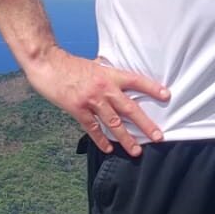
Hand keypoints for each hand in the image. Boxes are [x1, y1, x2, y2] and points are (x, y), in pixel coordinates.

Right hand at [24, 46, 169, 155]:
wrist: (47, 63)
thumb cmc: (70, 64)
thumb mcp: (94, 65)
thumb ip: (107, 75)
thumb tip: (118, 81)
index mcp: (110, 75)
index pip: (136, 81)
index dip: (152, 88)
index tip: (166, 96)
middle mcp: (104, 88)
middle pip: (130, 109)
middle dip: (145, 124)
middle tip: (158, 136)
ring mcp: (91, 100)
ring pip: (113, 123)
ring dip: (126, 138)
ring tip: (136, 151)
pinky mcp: (77, 109)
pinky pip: (93, 128)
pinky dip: (101, 140)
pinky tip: (109, 148)